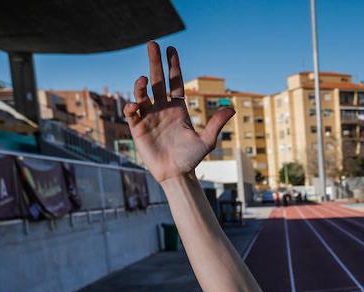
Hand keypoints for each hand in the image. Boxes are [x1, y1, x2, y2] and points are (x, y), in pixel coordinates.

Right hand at [123, 41, 234, 183]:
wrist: (176, 174)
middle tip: (152, 43)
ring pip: (142, 94)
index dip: (173, 65)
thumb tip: (232, 108)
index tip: (170, 49)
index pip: (175, 82)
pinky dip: (131, 106)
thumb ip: (216, 124)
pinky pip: (132, 112)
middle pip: (158, 80)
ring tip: (143, 80)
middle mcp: (162, 108)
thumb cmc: (192, 159)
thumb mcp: (207, 141)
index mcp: (178, 108)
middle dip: (155, 62)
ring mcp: (149, 117)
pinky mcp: (138, 128)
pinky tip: (134, 106)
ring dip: (141, 85)